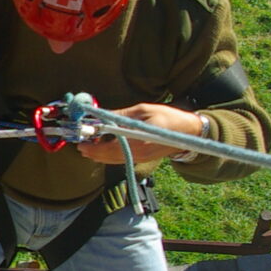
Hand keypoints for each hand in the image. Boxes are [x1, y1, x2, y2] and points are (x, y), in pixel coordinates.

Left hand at [76, 102, 205, 164]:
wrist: (189, 132)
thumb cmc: (168, 118)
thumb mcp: (143, 110)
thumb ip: (121, 115)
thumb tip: (102, 116)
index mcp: (138, 142)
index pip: (110, 147)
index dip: (94, 146)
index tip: (82, 141)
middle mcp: (138, 154)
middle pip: (109, 157)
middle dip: (93, 151)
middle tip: (81, 144)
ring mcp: (140, 158)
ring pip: (113, 160)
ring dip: (99, 154)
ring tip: (88, 146)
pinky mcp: (142, 158)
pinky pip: (121, 159)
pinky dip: (109, 155)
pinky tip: (103, 148)